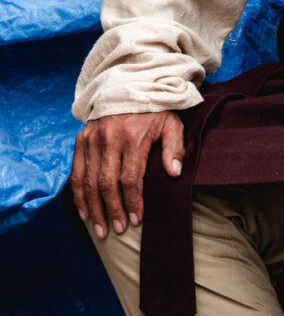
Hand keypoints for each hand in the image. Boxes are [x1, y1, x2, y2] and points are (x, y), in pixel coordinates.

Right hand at [70, 110, 184, 237]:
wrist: (130, 85)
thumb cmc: (154, 110)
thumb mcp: (171, 123)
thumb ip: (175, 147)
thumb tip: (174, 173)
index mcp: (133, 136)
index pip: (130, 178)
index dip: (132, 202)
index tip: (136, 220)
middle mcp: (109, 138)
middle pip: (107, 184)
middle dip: (112, 210)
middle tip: (116, 230)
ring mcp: (92, 138)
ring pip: (89, 182)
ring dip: (93, 208)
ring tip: (100, 229)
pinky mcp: (81, 138)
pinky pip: (76, 172)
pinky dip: (78, 195)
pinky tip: (84, 212)